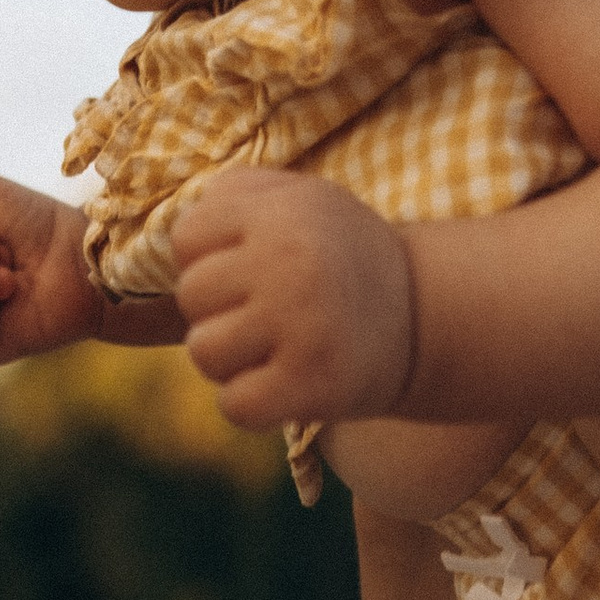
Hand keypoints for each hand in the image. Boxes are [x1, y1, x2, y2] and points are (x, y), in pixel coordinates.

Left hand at [171, 165, 416, 430]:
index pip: (187, 238)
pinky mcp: (312, 384)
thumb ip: (234, 194)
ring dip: (230, 359)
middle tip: (268, 312)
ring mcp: (302, 325)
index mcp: (282, 212)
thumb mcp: (300, 198)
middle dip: (218, 308)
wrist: (425, 316)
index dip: (209, 258)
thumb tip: (174, 229)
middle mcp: (290, 263)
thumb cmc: (341, 255)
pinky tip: (285, 383)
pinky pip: (234, 405)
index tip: (251, 268)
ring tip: (274, 347)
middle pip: (191, 296)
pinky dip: (253, 403)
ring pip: (204, 352)